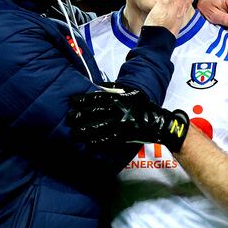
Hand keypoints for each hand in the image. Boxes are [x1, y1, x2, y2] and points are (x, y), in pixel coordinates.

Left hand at [67, 84, 189, 152]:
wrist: (158, 122)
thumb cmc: (143, 105)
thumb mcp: (131, 92)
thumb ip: (114, 88)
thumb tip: (97, 85)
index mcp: (119, 99)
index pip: (97, 98)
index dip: (84, 99)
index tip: (72, 101)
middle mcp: (119, 110)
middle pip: (96, 112)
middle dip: (81, 115)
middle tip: (69, 117)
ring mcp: (121, 124)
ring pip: (99, 127)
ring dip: (86, 130)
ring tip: (75, 132)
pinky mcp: (124, 136)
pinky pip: (108, 139)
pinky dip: (98, 141)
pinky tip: (88, 142)